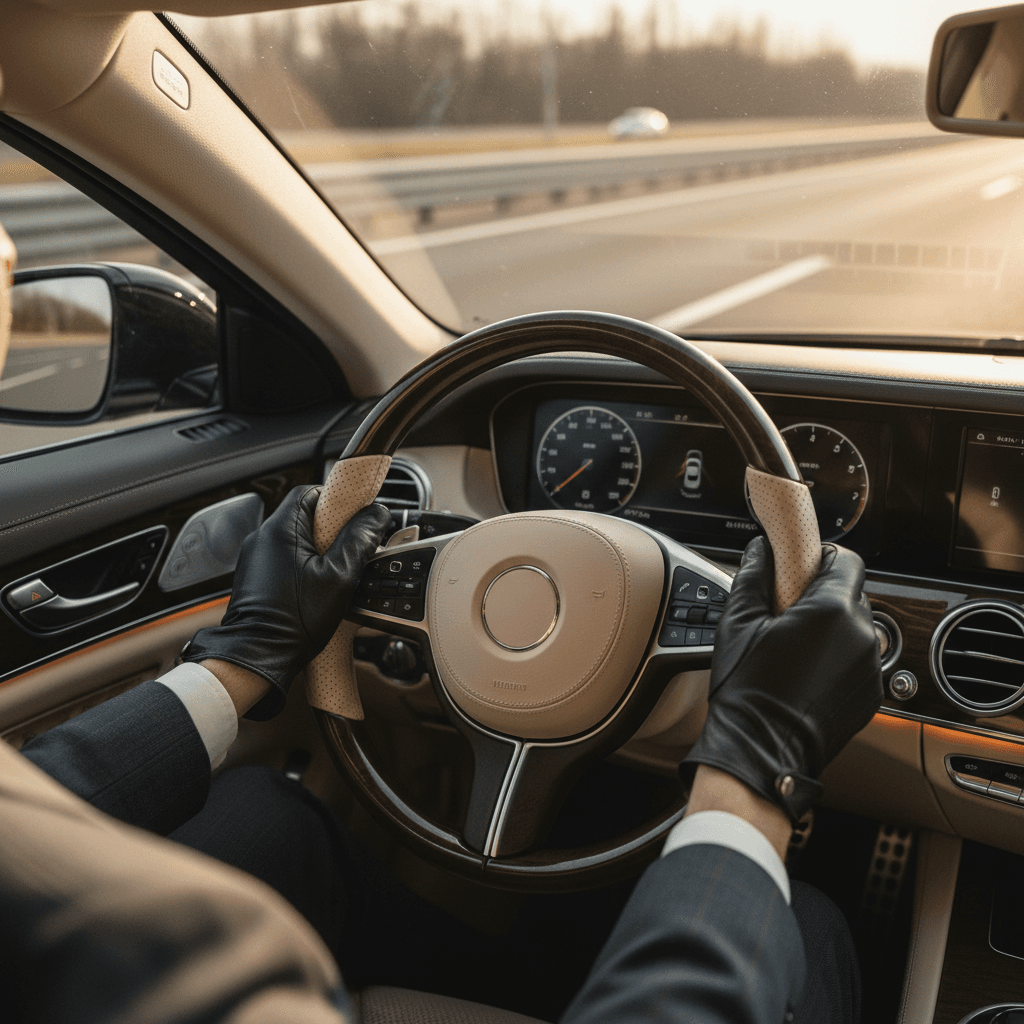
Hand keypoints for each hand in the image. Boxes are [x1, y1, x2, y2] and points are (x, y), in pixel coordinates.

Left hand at [181, 486, 389, 718]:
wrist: (256, 656)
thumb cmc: (293, 621)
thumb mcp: (339, 577)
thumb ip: (359, 540)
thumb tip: (376, 514)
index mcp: (280, 529)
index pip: (312, 492)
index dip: (339, 501)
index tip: (356, 517)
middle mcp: (262, 538)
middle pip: (305, 515)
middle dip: (332, 530)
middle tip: (349, 551)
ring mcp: (256, 558)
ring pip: (295, 538)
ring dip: (318, 549)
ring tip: (334, 574)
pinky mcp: (255, 577)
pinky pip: (284, 558)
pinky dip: (303, 565)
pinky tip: (316, 588)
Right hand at [680, 535, 881, 822]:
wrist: (762, 750)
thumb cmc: (748, 689)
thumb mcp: (739, 622)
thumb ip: (753, 576)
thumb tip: (760, 549)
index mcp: (832, 610)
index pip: (847, 560)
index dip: (822, 559)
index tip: (800, 569)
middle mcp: (862, 635)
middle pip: (851, 594)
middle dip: (823, 596)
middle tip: (788, 613)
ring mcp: (871, 667)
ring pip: (856, 629)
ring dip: (832, 629)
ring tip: (796, 649)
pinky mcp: (871, 694)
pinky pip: (859, 661)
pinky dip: (838, 660)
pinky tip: (807, 675)